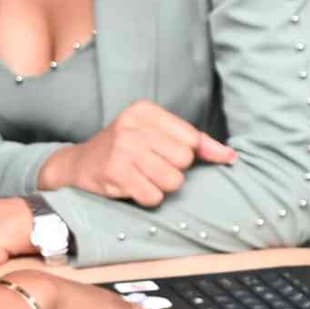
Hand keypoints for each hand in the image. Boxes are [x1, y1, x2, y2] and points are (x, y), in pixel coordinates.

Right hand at [39, 101, 236, 206]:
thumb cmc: (126, 150)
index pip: (191, 139)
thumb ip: (196, 143)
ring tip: (142, 178)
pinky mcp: (114, 172)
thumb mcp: (156, 136)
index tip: (166, 156)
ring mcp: (122, 148)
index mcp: (145, 110)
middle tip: (149, 167)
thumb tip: (231, 157)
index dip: (186, 155)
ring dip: (161, 186)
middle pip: (184, 160)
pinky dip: (147, 198)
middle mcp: (133, 125)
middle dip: (172, 171)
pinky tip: (132, 187)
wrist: (78, 164)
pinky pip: (153, 196)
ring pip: (173, 180)